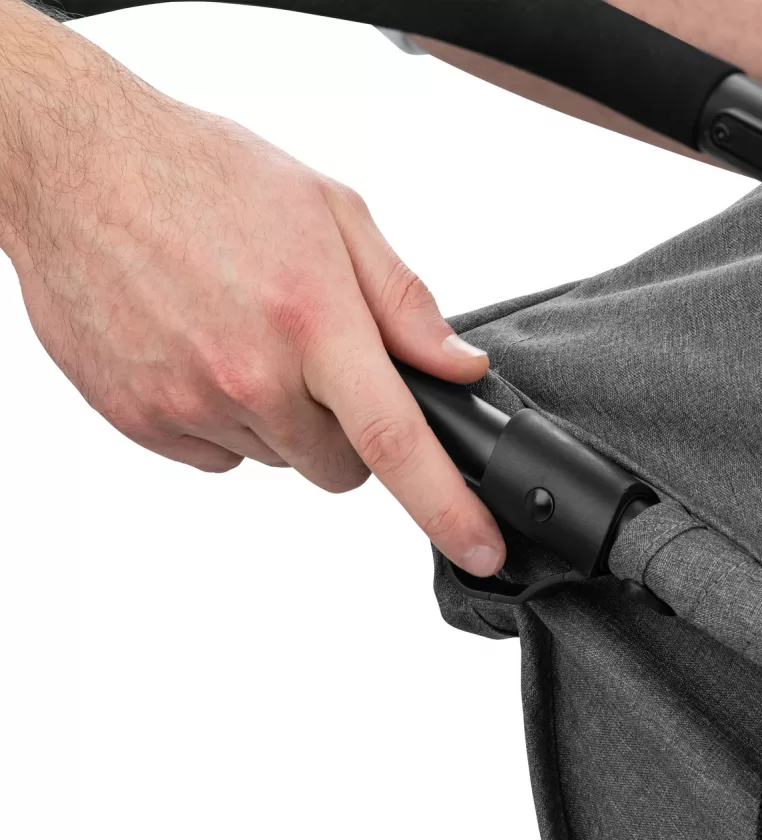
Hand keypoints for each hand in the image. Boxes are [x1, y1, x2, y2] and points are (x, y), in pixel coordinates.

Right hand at [0, 2, 504, 576]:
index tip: (479, 548)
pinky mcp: (143, 421)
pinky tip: (204, 353)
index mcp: (312, 320)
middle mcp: (250, 375)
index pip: (395, 440)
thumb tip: (457, 367)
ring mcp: (190, 404)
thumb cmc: (205, 175)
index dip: (447, 507)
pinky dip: (228, 420)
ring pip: (278, 459)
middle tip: (319, 363)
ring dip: (282, 419)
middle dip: (348, 433)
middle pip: (340, 468)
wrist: (78, 165)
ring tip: (247, 335)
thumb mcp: (332, 214)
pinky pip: (219, 456)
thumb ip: (403, 303)